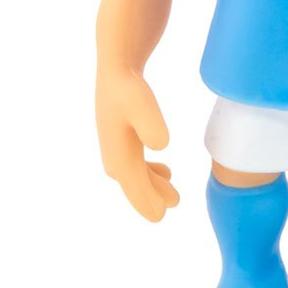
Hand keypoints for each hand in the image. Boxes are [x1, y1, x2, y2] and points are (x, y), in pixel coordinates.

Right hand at [96, 68, 179, 221]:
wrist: (117, 71)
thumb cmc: (129, 89)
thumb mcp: (142, 104)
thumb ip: (150, 124)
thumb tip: (161, 146)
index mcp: (119, 156)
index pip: (135, 187)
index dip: (147, 202)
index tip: (161, 215)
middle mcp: (114, 157)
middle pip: (135, 185)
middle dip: (150, 197)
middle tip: (172, 206)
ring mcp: (115, 149)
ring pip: (135, 175)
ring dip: (150, 186)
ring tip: (171, 193)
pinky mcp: (121, 139)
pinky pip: (133, 165)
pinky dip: (147, 172)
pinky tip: (162, 170)